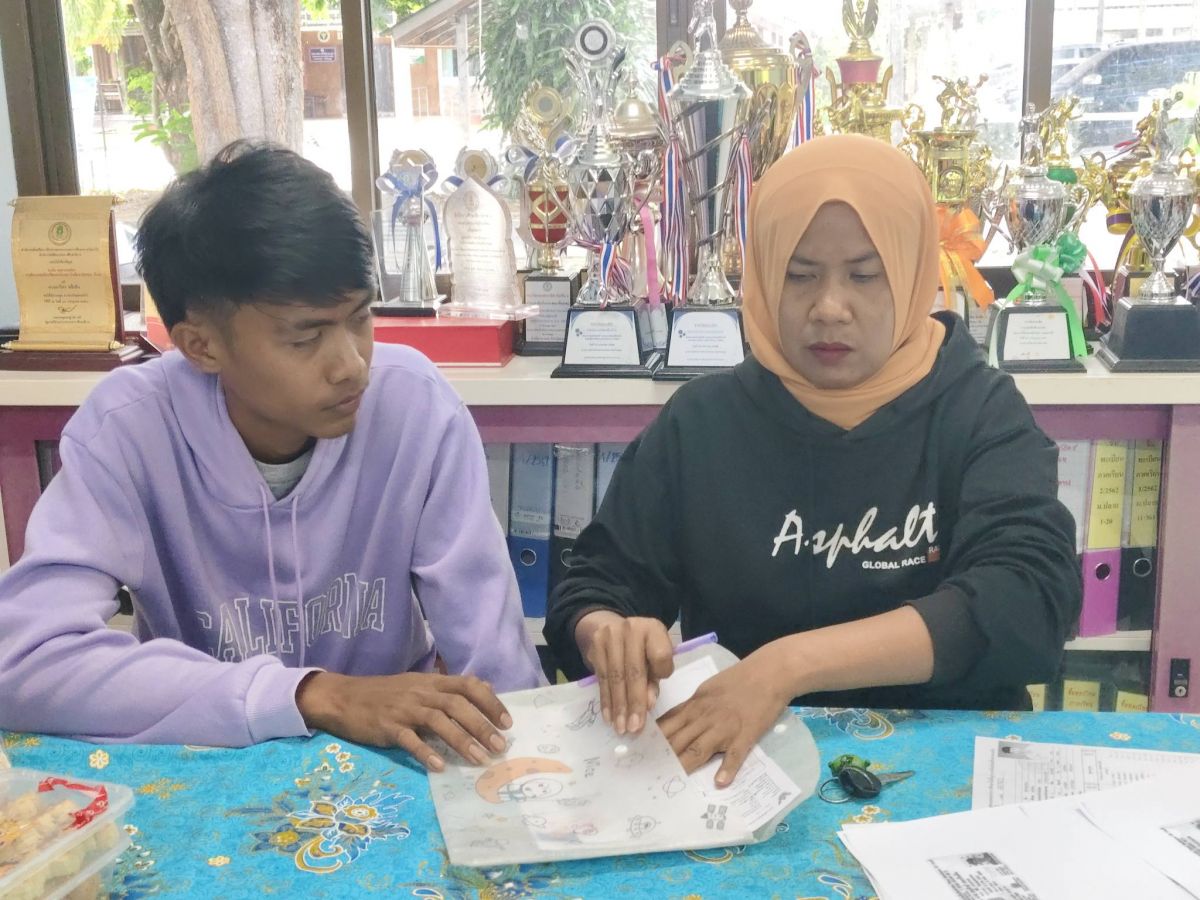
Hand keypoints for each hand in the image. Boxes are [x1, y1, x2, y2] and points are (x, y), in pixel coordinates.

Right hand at [296, 671, 511, 771]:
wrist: (343, 697)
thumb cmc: (384, 693)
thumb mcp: (418, 683)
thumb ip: (449, 688)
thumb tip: (484, 687)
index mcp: (431, 681)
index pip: (468, 686)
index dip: (490, 702)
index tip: (507, 722)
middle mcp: (421, 692)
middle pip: (457, 704)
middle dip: (482, 725)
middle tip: (500, 746)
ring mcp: (404, 709)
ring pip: (438, 721)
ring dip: (462, 741)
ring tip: (479, 760)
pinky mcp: (387, 727)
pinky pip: (409, 740)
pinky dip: (426, 753)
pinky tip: (440, 767)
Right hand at [576, 611, 673, 735]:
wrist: (608, 626)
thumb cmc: (640, 648)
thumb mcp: (653, 657)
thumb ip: (654, 679)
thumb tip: (649, 704)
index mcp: (653, 629)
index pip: (660, 657)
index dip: (660, 676)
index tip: (656, 695)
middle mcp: (632, 628)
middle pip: (634, 671)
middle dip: (635, 703)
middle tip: (635, 728)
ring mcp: (611, 635)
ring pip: (615, 677)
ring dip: (618, 706)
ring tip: (621, 728)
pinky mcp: (595, 645)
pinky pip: (601, 677)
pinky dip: (606, 700)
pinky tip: (609, 716)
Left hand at [658, 645, 791, 786]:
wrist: (769, 672)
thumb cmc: (738, 679)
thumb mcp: (707, 689)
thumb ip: (691, 707)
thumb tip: (674, 721)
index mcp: (695, 705)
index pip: (667, 725)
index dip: (652, 741)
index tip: (637, 754)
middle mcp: (705, 717)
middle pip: (678, 740)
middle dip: (661, 758)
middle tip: (645, 775)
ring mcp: (725, 727)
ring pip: (699, 749)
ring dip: (684, 765)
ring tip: (670, 781)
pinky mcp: (746, 734)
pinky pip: (735, 754)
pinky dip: (727, 768)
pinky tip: (720, 782)